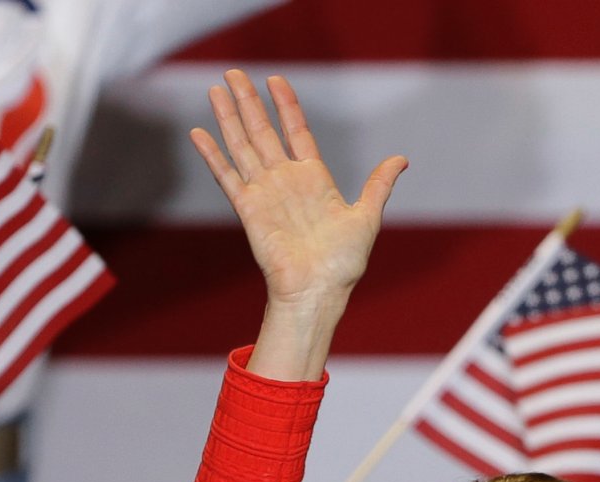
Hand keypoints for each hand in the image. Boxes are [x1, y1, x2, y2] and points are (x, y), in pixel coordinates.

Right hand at [190, 69, 404, 359]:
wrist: (318, 290)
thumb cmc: (344, 262)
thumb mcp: (367, 216)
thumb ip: (379, 185)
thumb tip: (401, 159)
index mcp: (314, 178)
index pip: (296, 131)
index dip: (286, 105)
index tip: (275, 80)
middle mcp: (285, 180)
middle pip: (263, 130)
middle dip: (249, 101)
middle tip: (234, 72)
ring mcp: (265, 192)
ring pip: (242, 145)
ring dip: (228, 117)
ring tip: (216, 88)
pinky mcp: (248, 208)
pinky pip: (227, 176)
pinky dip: (212, 155)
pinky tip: (198, 133)